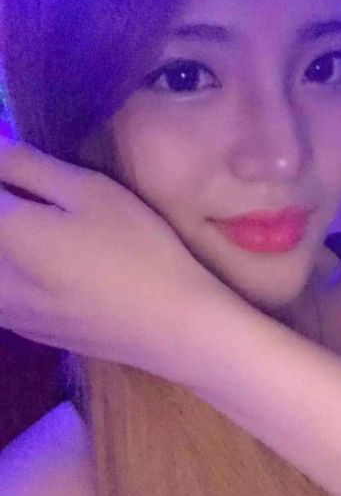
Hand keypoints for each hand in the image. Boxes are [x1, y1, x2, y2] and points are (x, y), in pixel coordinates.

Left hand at [0, 138, 226, 368]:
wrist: (169, 325)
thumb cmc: (137, 249)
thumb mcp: (92, 192)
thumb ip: (28, 166)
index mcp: (6, 232)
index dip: (5, 175)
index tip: (21, 168)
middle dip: (6, 206)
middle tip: (37, 198)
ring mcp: (4, 309)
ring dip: (10, 243)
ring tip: (48, 234)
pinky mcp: (23, 329)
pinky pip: (1, 292)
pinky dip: (12, 272)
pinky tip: (49, 269)